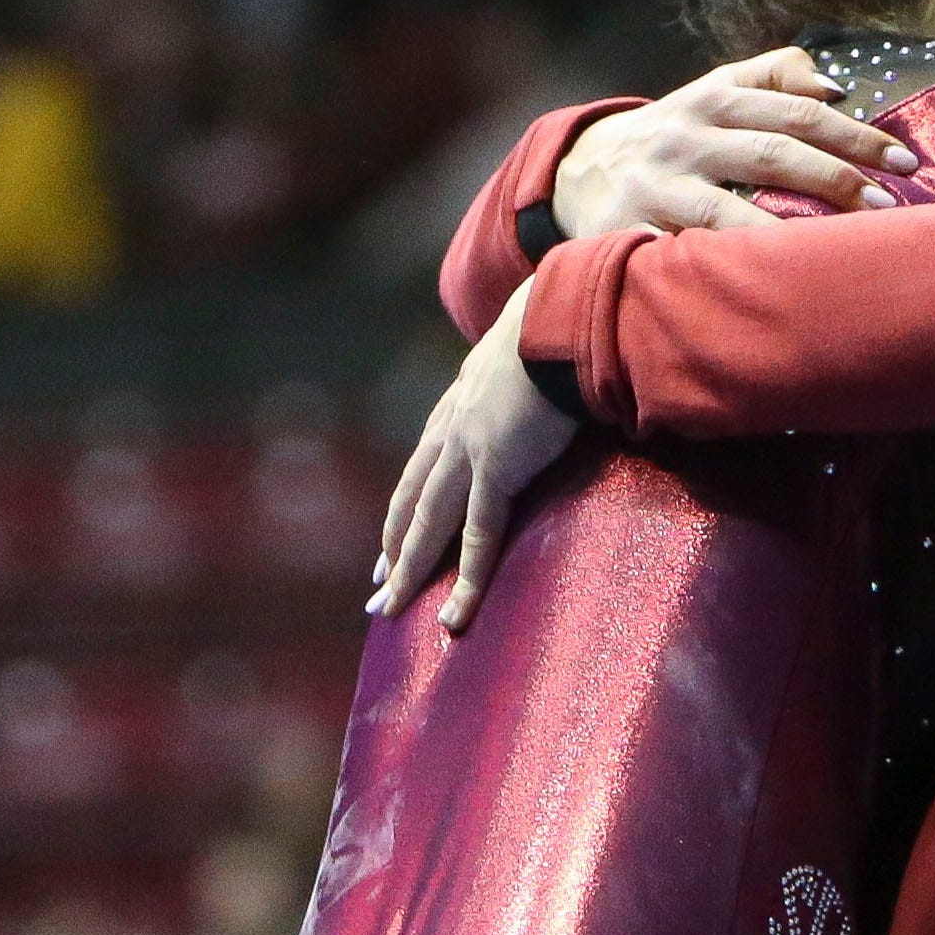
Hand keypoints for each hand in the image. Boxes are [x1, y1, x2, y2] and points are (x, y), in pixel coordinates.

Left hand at [375, 282, 580, 631]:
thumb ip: (533, 373)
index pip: (424, 469)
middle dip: (393, 550)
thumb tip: (559, 372)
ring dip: (408, 570)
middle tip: (375, 592)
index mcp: (461, 405)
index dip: (407, 509)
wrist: (558, 319)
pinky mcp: (496, 469)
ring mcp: (468, 452)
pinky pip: (477, 538)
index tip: (392, 541)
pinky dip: (466, 580)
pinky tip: (453, 615)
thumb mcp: (531, 353)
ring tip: (390, 609)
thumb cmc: (559, 327)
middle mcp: (453, 431)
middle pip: (413, 502)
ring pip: (429, 526)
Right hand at [552, 50, 915, 240]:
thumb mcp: (710, 95)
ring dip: (787, 231)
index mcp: (710, 100)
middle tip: (889, 207)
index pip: (793, 111)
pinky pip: (681, 256)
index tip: (904, 160)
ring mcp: (654, 188)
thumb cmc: (670, 138)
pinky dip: (720, 270)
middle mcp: (682, 138)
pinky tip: (765, 286)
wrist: (573, 173)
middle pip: (770, 153)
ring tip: (839, 251)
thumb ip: (770, 78)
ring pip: (726, 208)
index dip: (852, 135)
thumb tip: (836, 87)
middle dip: (835, 178)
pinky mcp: (629, 233)